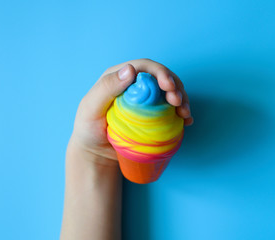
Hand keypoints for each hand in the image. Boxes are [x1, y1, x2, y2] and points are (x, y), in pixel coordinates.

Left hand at [70, 58, 193, 160]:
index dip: (160, 72)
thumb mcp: (91, 107)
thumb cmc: (88, 129)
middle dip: (174, 86)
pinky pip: (170, 108)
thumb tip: (130, 70)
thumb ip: (107, 87)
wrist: (95, 152)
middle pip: (160, 78)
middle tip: (179, 102)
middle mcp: (134, 85)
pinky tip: (186, 120)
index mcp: (119, 77)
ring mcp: (145, 100)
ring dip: (181, 99)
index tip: (169, 86)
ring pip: (169, 91)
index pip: (144, 67)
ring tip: (185, 113)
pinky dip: (181, 111)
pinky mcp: (153, 114)